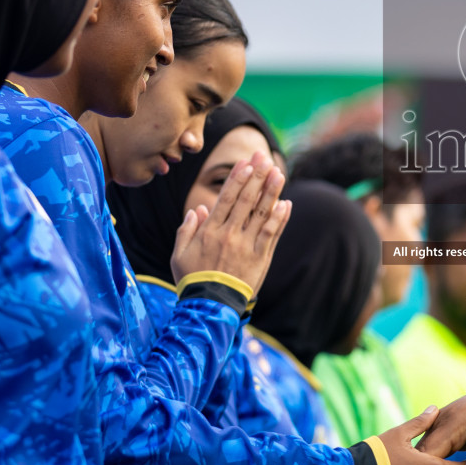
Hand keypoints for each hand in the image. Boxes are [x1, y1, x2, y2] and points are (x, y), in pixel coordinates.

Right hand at [170, 150, 290, 294]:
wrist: (209, 307)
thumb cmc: (193, 280)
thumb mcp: (179, 254)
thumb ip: (186, 230)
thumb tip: (198, 209)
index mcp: (210, 231)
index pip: (226, 198)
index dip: (237, 178)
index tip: (245, 162)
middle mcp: (229, 235)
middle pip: (245, 200)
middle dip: (256, 176)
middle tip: (264, 157)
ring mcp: (246, 246)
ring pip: (261, 214)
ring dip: (271, 192)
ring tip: (279, 173)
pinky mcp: (260, 258)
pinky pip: (271, 234)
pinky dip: (279, 219)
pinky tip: (286, 204)